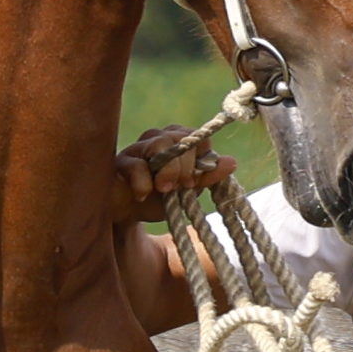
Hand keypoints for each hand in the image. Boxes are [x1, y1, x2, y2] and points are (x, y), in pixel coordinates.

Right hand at [108, 125, 230, 228]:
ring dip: (168, 171)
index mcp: (178, 141)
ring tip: (163, 190)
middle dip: (185, 167)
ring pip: (160, 144)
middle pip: (181, 138)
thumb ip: (207, 177)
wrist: (128, 214)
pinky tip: (142, 196)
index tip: (194, 181)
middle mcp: (158, 137)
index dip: (200, 159)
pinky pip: (137, 165)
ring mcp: (138, 147)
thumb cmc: (158, 200)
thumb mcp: (188, 192)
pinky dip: (144, 184)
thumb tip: (232, 162)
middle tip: (180, 187)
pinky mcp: (120, 160)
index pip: (198, 138)